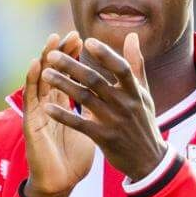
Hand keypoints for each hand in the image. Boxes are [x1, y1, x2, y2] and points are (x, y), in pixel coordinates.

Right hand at [22, 32, 98, 196]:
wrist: (62, 183)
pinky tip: (36, 65)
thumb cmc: (74, 156)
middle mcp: (50, 105)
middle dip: (62, 53)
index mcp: (64, 105)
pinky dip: (32, 80)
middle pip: (54, 73)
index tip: (86, 40)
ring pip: (40, 80)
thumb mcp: (91, 127)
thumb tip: (110, 93)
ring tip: (51, 42)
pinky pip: (31, 99)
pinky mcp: (31, 123)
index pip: (69, 75)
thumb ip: (97, 108)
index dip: (76, 58)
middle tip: (71, 34)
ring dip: (44, 60)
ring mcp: (39, 113)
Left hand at [38, 33, 168, 181]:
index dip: (105, 54)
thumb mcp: (144, 93)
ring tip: (45, 74)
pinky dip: (64, 115)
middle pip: (96, 80)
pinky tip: (47, 107)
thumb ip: (136, 64)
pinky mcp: (104, 138)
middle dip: (72, 66)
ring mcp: (114, 122)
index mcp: (135, 91)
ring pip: (85, 99)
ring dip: (63, 85)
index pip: (120, 68)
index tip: (87, 41)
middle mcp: (125, 104)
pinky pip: (80, 124)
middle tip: (52, 55)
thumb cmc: (144, 122)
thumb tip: (132, 36)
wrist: (149, 160)